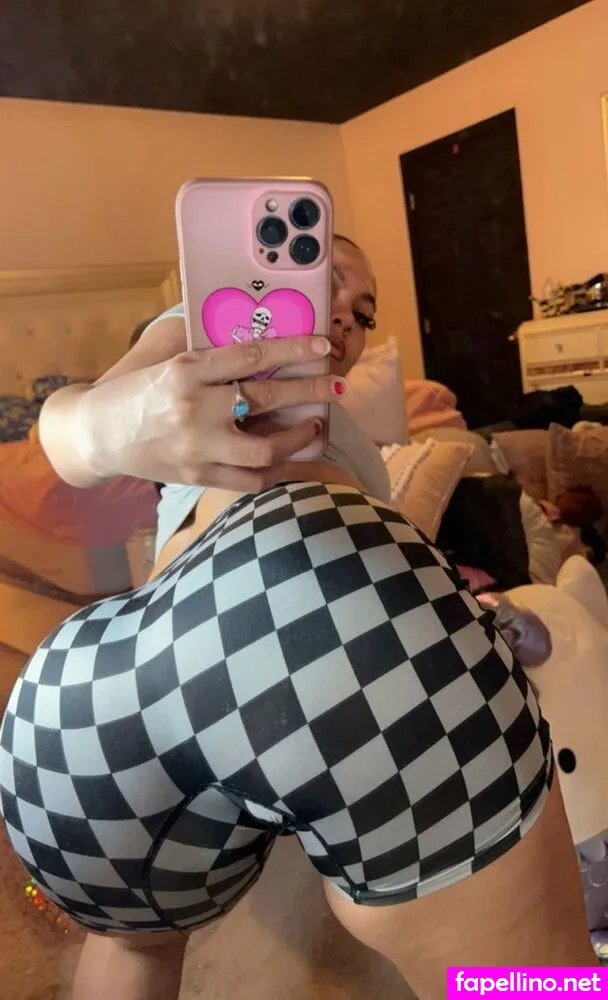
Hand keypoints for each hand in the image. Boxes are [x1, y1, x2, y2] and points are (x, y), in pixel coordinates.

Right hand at [74, 335, 345, 492]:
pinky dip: (275, 471)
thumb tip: (258, 336)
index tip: (323, 346)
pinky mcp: (197, 476)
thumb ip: (206, 346)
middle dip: (309, 393)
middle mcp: (194, 408)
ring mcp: (197, 447)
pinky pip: (249, 481)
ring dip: (298, 439)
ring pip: (265, 450)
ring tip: (314, 427)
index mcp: (186, 369)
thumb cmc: (134, 389)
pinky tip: (288, 458)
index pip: (250, 356)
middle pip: (266, 400)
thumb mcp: (164, 356)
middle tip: (337, 386)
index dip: (293, 351)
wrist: (98, 434)